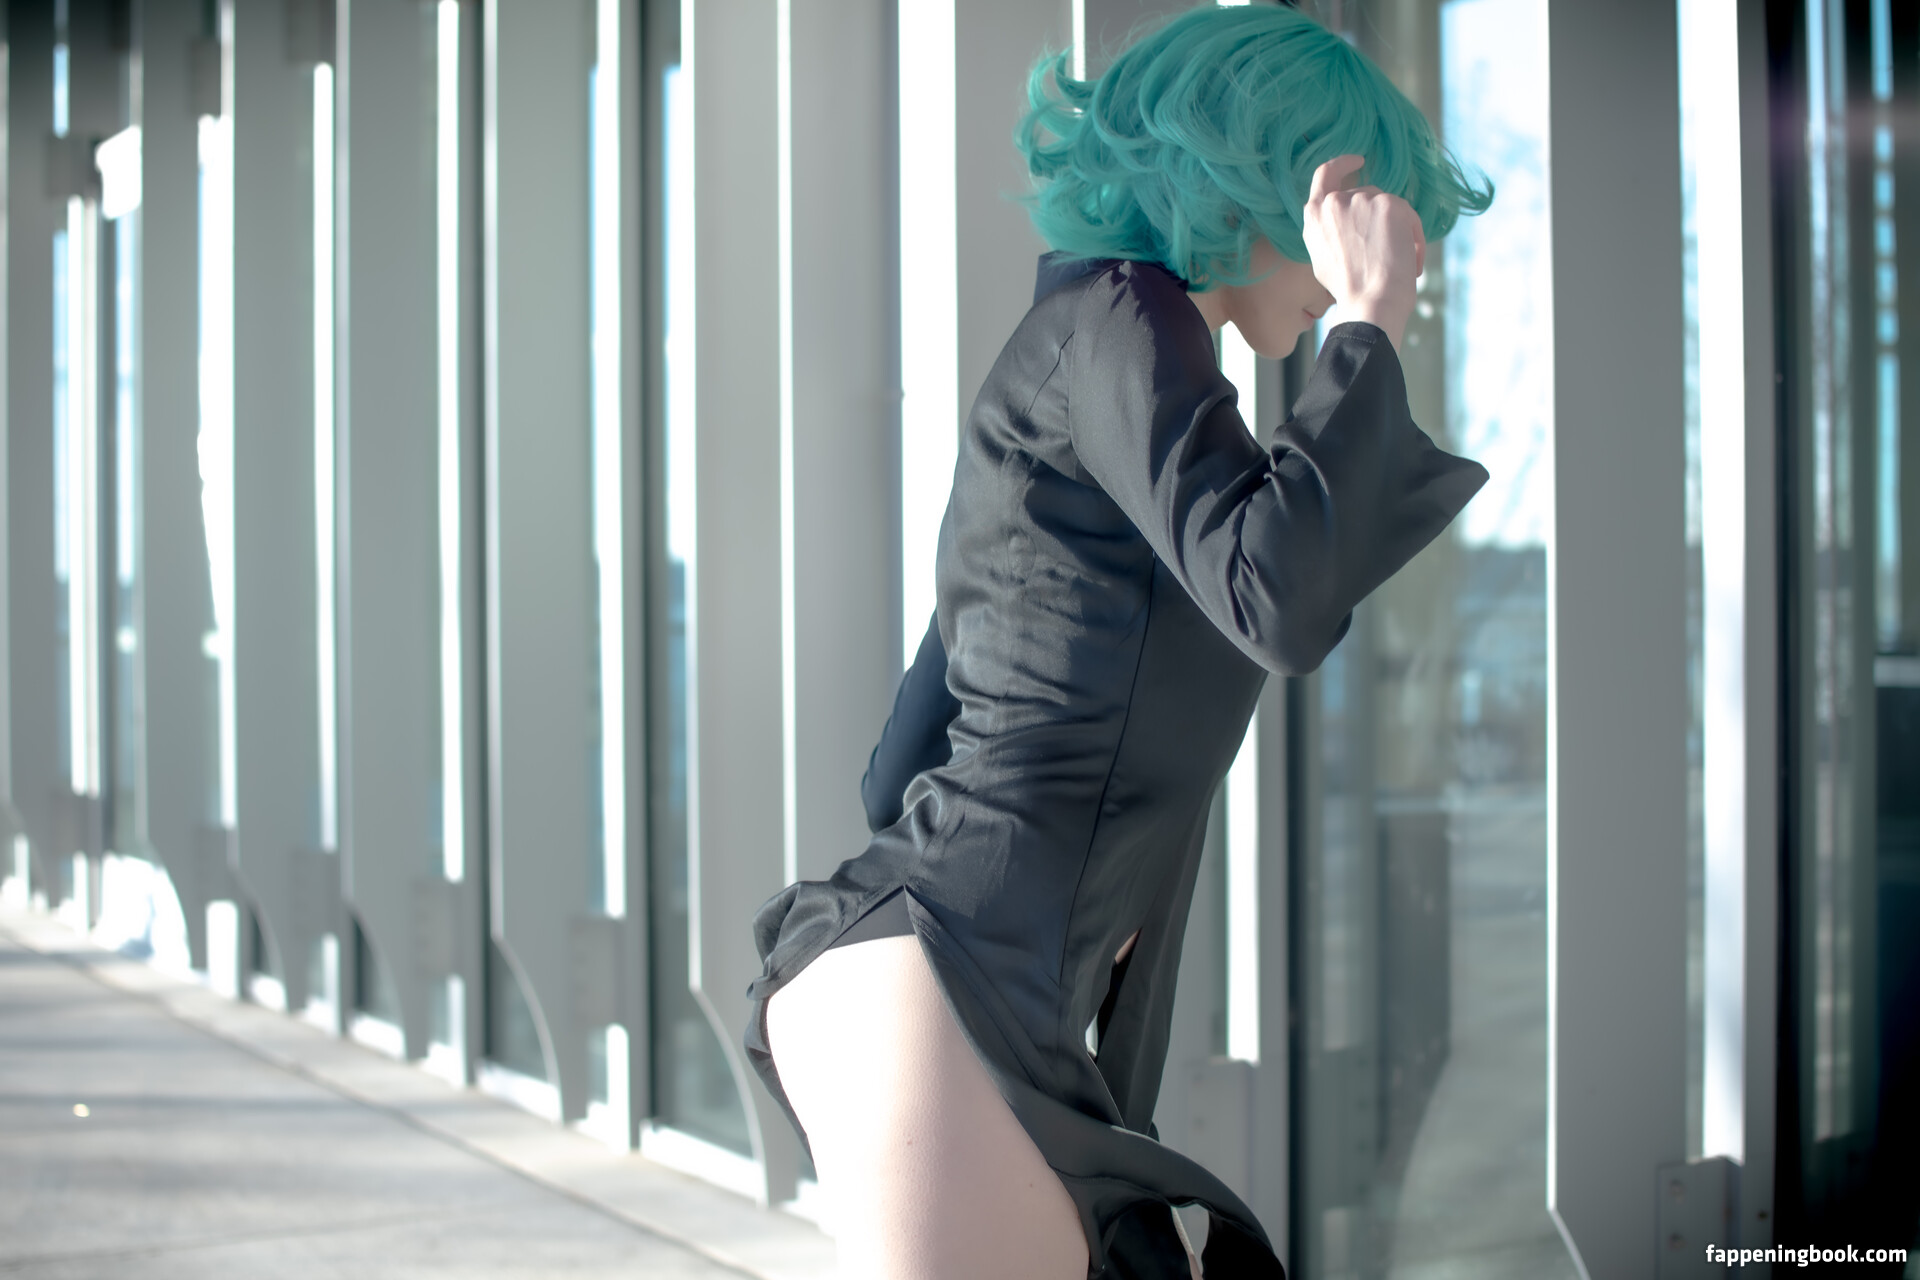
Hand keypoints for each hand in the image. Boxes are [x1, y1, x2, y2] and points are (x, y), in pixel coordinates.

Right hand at [1301, 154, 1425, 349]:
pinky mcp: (1390, 204)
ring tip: (1399, 265)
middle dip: (1378, 218)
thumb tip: (1348, 223)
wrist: (1370, 303)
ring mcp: (1363, 199)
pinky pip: (1409, 216)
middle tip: (1387, 252)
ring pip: (1389, 206)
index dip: (1342, 164)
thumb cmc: (1349, 291)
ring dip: (1398, 231)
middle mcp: (1336, 202)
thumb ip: (1331, 230)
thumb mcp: (1323, 257)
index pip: (1325, 175)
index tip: (1358, 159)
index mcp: (1314, 215)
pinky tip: (1411, 263)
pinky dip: (1414, 238)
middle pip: (1365, 194)